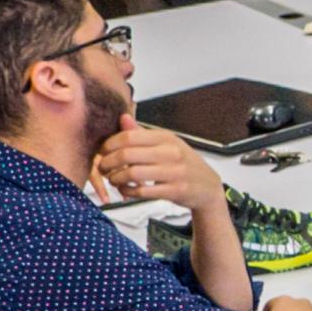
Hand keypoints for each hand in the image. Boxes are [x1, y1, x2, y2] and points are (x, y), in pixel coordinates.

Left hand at [95, 122, 219, 214]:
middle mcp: (172, 153)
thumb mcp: (167, 144)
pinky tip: (125, 190)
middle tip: (103, 168)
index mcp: (167, 138)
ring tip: (113, 179)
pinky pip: (141, 192)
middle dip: (108, 163)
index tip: (103, 151)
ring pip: (131, 174)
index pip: (128, 136)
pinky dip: (127, 191)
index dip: (109, 145)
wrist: (208, 187)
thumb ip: (142, 134)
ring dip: (115, 179)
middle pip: (126, 155)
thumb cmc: (184, 164)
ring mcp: (175, 172)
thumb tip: (123, 118)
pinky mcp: (175, 191)